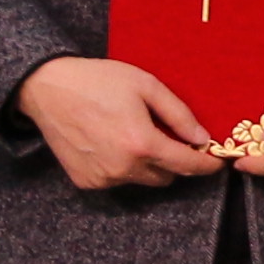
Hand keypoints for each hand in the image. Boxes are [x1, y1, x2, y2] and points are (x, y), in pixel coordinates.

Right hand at [16, 56, 227, 191]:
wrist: (47, 89)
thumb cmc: (98, 81)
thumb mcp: (146, 86)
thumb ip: (179, 114)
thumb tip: (202, 138)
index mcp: (141, 144)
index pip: (187, 166)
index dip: (207, 165)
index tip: (217, 162)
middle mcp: (123, 168)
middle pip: (166, 177)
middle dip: (174, 161)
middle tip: (168, 136)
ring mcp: (103, 178)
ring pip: (142, 180)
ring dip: (147, 164)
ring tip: (132, 133)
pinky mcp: (86, 182)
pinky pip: (117, 180)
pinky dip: (123, 167)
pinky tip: (111, 142)